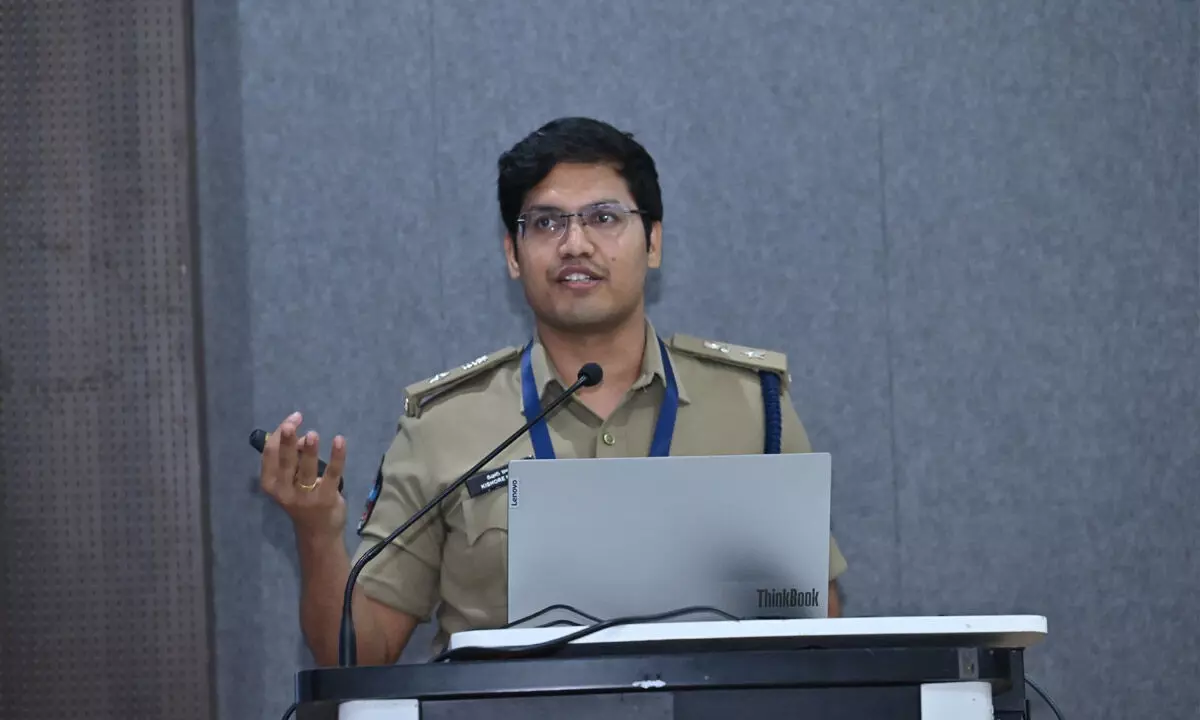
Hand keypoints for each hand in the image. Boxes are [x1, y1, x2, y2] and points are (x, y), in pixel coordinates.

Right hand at [259, 411, 347, 537]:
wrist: (318, 533)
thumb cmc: (302, 500)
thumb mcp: (289, 482)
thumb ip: (293, 460)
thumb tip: (303, 438)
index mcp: (271, 484)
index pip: (270, 455)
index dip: (279, 434)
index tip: (293, 419)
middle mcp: (284, 491)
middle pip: (285, 461)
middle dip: (288, 440)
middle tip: (293, 422)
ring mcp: (305, 496)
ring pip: (306, 468)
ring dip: (309, 450)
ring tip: (312, 434)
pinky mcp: (326, 498)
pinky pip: (332, 473)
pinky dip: (336, 456)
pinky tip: (339, 440)